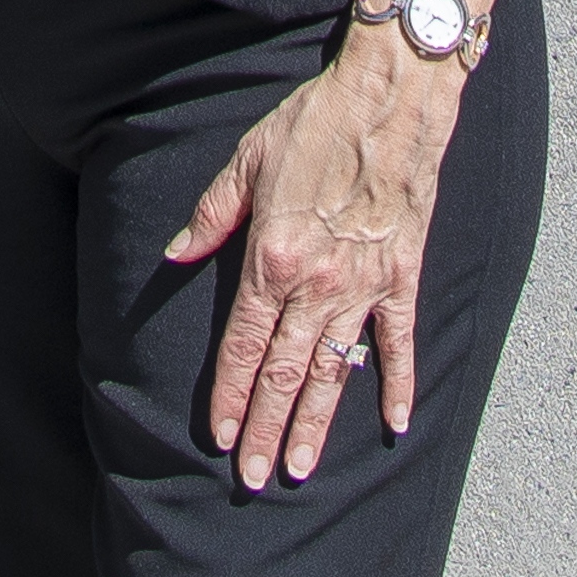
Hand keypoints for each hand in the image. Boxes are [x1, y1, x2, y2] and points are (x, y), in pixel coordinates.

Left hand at [164, 33, 462, 488]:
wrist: (387, 98)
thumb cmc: (314, 121)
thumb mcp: (247, 158)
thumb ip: (211, 214)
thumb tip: (175, 255)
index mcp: (271, 257)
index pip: (243, 344)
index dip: (230, 394)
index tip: (221, 436)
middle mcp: (316, 283)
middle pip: (284, 372)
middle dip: (266, 428)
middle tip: (254, 478)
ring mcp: (363, 284)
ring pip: (334, 371)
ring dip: (315, 424)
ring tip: (300, 470)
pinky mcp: (401, 275)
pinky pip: (398, 342)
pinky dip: (398, 384)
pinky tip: (394, 424)